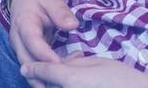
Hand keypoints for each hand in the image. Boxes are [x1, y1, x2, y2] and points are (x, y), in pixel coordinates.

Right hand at [8, 0, 78, 79]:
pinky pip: (32, 67)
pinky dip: (43, 74)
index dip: (44, 54)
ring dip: (41, 77)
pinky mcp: (24, 53)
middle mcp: (17, 38)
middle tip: (58, 83)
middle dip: (40, 74)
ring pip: (27, 67)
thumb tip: (72, 25)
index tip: (58, 64)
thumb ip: (61, 11)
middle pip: (25, 60)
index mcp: (23, 22)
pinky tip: (58, 79)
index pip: (32, 41)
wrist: (24, 0)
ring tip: (58, 85)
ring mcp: (19, 47)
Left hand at [21, 56, 147, 87]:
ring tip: (71, 74)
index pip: (43, 72)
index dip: (32, 68)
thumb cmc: (122, 78)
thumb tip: (56, 65)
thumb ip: (72, 63)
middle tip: (47, 70)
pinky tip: (76, 83)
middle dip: (43, 79)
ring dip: (53, 85)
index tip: (26, 67)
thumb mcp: (96, 63)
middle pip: (45, 87)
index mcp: (70, 80)